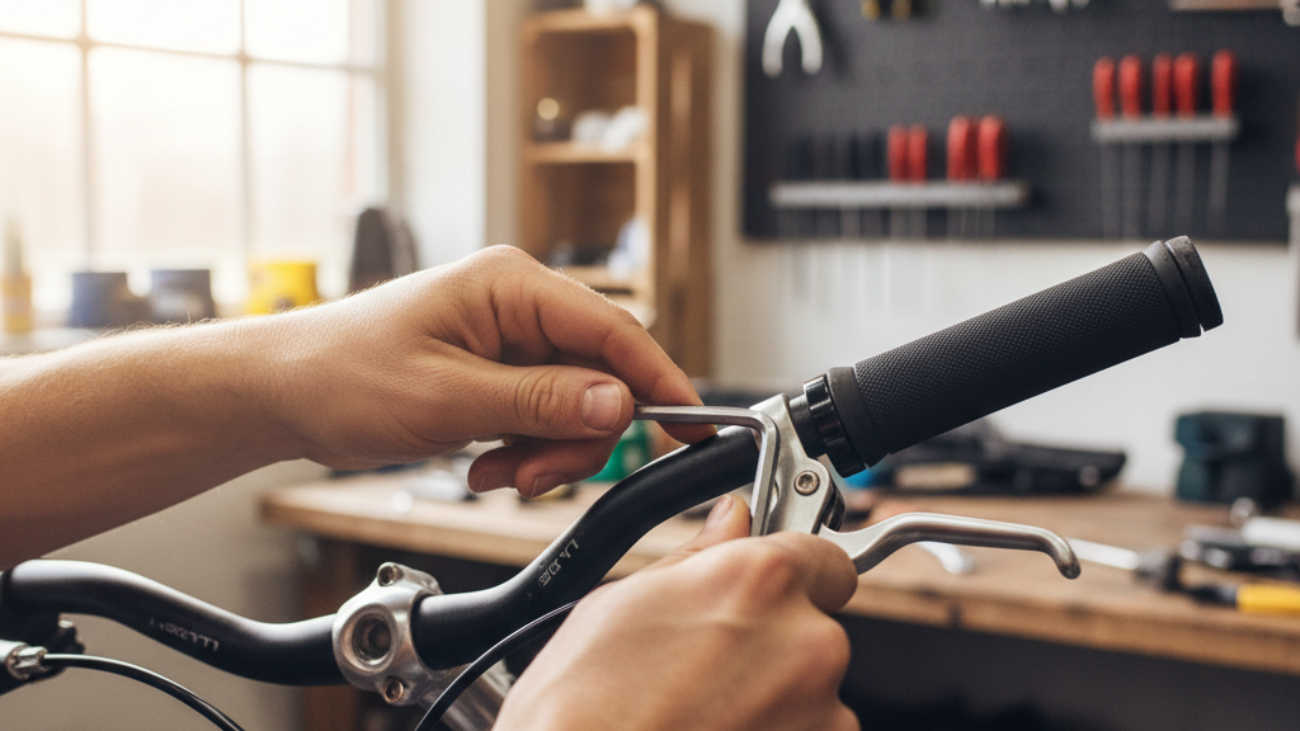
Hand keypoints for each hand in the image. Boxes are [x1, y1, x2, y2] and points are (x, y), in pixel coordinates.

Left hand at [261, 245, 711, 493]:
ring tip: (493, 473)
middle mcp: (520, 307)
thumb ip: (539, 402)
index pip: (614, 332)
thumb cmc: (343, 375)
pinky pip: (543, 418)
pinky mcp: (499, 373)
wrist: (286, 394)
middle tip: (532, 478)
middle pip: (599, 379)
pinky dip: (524, 452)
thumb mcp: (447, 397)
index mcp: (512, 287)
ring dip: (544, 453)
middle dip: (574, 439)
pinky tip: (482, 464)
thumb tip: (619, 404)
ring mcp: (510, 341)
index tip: (695, 427)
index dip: (660, 382)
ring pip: (574, 407)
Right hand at [496, 496, 860, 730]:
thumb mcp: (622, 603)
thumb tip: (731, 521)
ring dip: (774, 696)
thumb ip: (700, 556)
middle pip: (814, 627)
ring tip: (703, 711)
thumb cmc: (581, 711)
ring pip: (811, 689)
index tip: (767, 591)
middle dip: (771, 641)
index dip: (791, 574)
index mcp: (761, 580)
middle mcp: (807, 641)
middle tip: (707, 664)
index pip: (820, 556)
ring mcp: (822, 711)